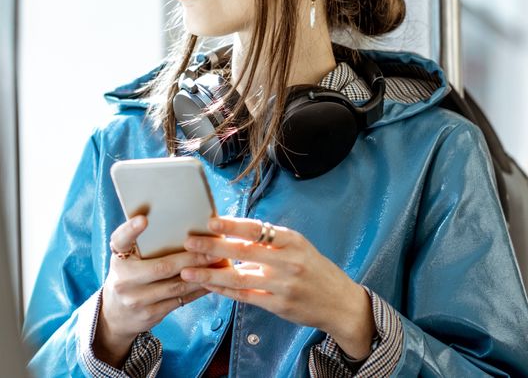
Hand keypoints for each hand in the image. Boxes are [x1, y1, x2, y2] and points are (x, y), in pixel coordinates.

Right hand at [95, 216, 214, 366]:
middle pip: (162, 267)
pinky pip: (180, 300)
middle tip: (215, 248)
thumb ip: (144, 244)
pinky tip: (213, 280)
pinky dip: (199, 289)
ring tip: (221, 262)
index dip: (131, 229)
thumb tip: (183, 223)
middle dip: (192, 257)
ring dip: (202, 274)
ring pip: (176, 285)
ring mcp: (136, 300)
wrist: (116, 314)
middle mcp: (124, 280)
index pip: (120, 240)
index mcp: (118, 258)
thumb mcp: (128, 258)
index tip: (144, 219)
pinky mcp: (150, 314)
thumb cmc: (130, 275)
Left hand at [181, 217, 375, 360]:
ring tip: (188, 270)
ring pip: (240, 278)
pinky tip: (208, 285)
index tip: (211, 221)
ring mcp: (284, 285)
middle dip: (214, 246)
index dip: (233, 225)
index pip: (259, 229)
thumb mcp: (300, 249)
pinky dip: (224, 290)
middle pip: (245, 251)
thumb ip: (272, 243)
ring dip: (211, 274)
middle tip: (190, 242)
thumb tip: (234, 235)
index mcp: (294, 241)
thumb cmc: (316, 271)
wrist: (339, 303)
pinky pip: (245, 297)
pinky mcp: (278, 305)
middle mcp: (290, 262)